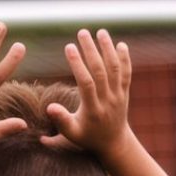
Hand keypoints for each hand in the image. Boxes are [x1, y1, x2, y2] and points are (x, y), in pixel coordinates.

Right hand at [44, 29, 131, 154]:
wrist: (113, 143)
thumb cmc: (87, 138)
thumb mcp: (71, 134)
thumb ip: (61, 121)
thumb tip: (49, 108)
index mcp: (92, 110)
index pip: (86, 83)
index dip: (77, 64)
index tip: (69, 48)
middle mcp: (107, 101)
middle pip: (100, 71)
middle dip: (91, 50)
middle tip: (82, 33)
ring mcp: (118, 95)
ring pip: (114, 68)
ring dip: (108, 48)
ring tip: (99, 32)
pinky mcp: (125, 92)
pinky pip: (126, 73)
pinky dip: (124, 58)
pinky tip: (119, 44)